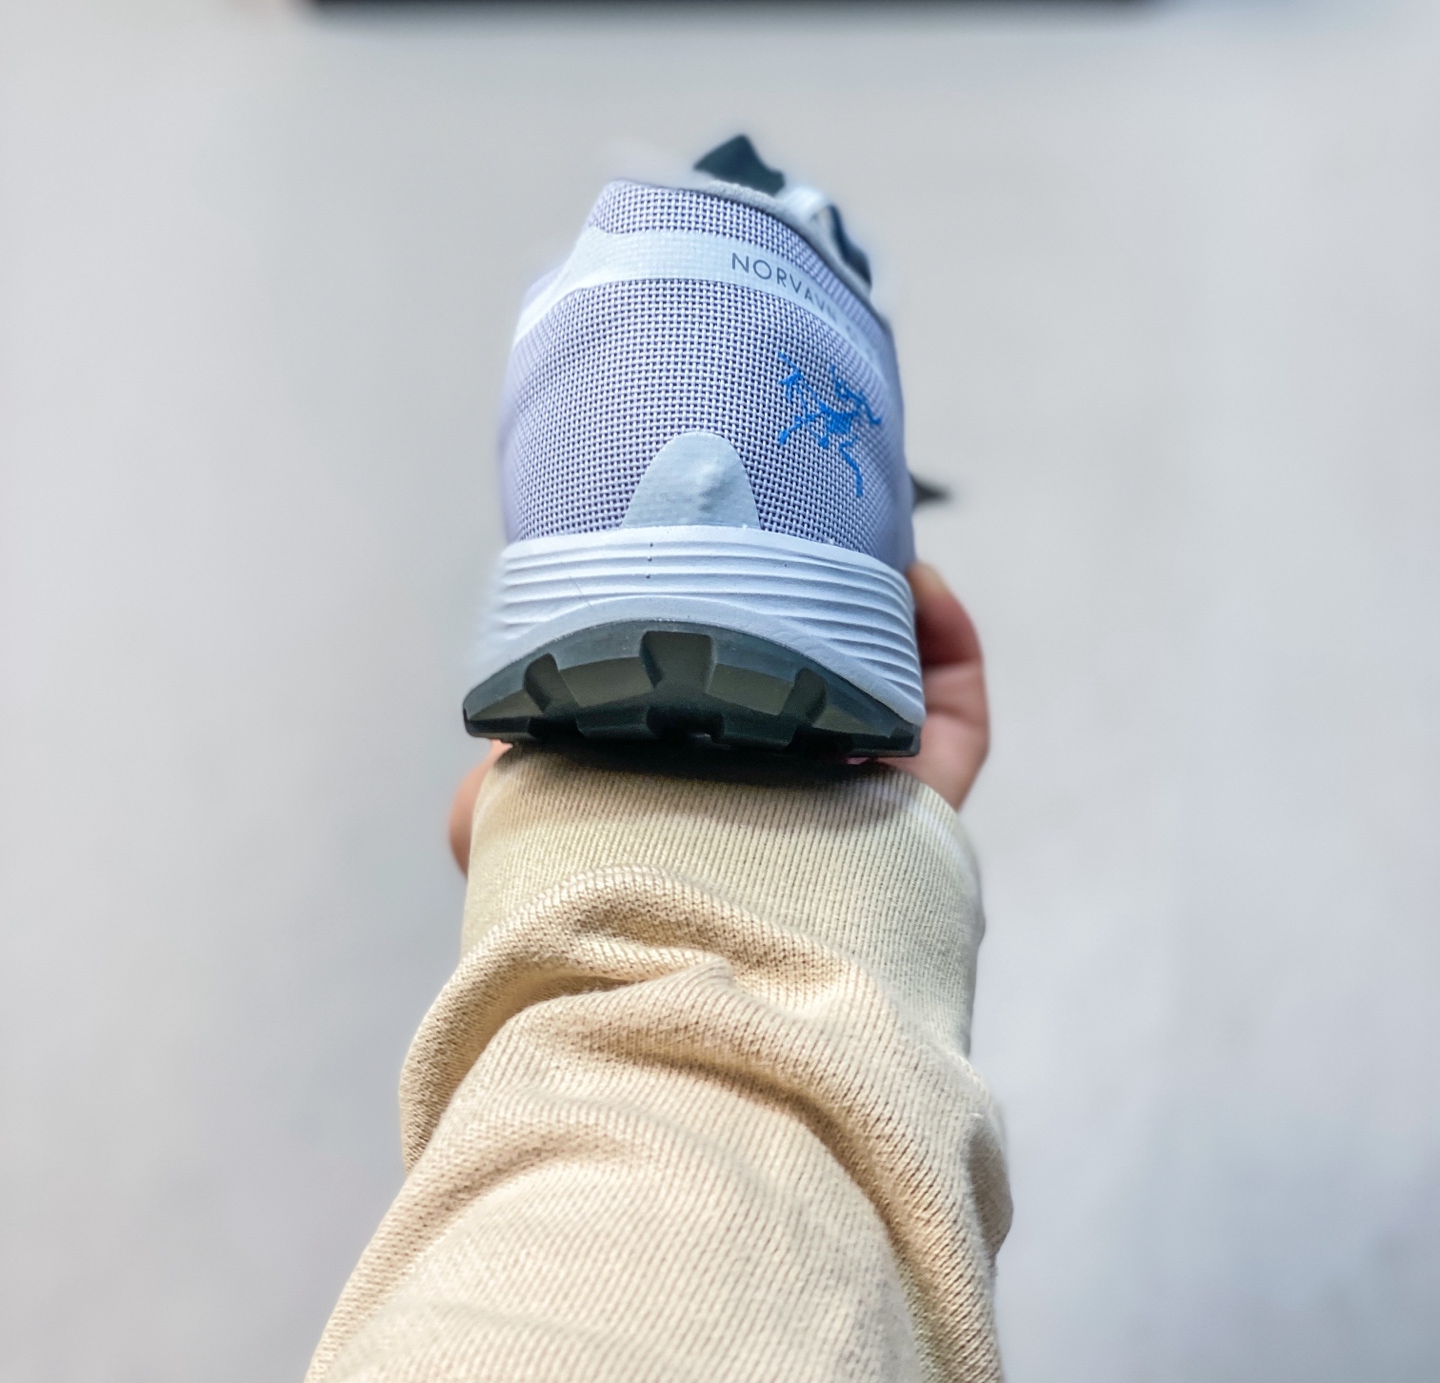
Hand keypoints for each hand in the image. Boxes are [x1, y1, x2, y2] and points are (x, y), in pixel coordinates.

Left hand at [447, 563, 988, 872]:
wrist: (691, 994)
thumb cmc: (606, 912)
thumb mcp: (519, 836)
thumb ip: (504, 794)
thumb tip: (498, 755)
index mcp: (690, 807)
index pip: (708, 719)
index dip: (718, 642)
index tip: (716, 567)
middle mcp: (774, 810)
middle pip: (812, 700)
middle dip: (812, 617)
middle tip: (801, 543)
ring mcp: (855, 814)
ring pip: (890, 699)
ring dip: (884, 616)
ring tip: (862, 547)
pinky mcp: (923, 819)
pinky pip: (956, 725)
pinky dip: (947, 645)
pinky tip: (917, 582)